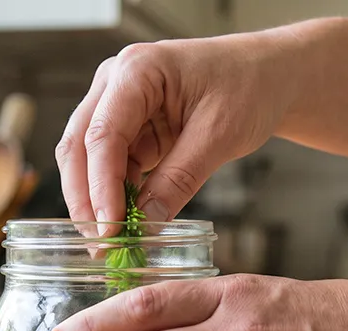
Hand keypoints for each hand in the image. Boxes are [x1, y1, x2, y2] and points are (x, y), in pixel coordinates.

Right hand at [57, 35, 285, 224]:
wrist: (268, 74)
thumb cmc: (249, 86)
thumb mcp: (219, 135)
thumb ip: (179, 179)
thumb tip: (146, 225)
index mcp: (137, 70)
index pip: (102, 134)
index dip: (100, 186)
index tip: (109, 229)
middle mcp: (116, 82)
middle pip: (79, 145)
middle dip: (84, 197)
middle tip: (99, 242)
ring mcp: (118, 104)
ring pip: (87, 159)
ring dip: (96, 199)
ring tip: (111, 239)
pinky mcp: (129, 127)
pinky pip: (110, 165)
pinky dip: (114, 195)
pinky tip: (125, 221)